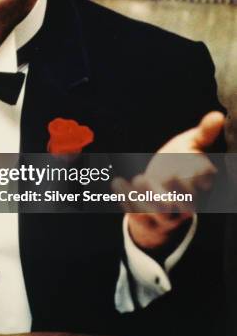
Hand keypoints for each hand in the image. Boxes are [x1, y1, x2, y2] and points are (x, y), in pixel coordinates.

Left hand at [115, 111, 224, 250]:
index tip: (191, 161)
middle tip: (169, 173)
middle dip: (178, 191)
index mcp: (201, 185)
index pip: (204, 182)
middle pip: (187, 204)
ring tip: (140, 178)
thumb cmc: (179, 162)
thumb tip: (218, 116)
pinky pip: (138, 215)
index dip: (199, 175)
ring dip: (150, 197)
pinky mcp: (147, 219)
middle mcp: (186, 203)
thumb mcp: (191, 145)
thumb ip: (203, 134)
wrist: (160, 190)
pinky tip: (118, 183)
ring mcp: (166, 214)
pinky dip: (127, 201)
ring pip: (162, 213)